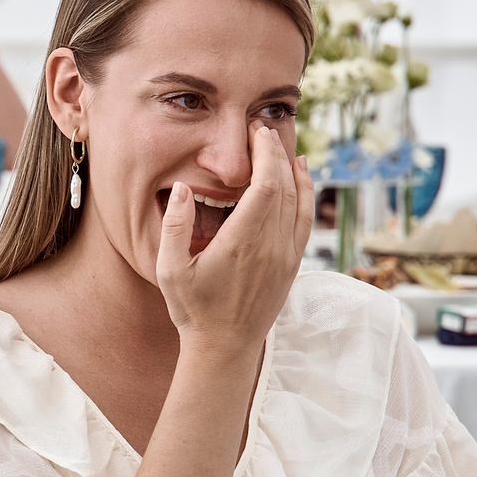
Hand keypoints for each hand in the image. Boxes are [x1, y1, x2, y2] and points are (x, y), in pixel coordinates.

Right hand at [155, 123, 312, 362]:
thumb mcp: (169, 270)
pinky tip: (300, 177)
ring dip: (293, 169)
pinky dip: (306, 193)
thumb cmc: (193, 310)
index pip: (265, 185)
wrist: (225, 347)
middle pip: (285, 186)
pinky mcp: (292, 264)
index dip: (265, 153)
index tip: (255, 132)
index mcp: (243, 242)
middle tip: (261, 129)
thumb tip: (182, 188)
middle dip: (276, 153)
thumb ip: (174, 227)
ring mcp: (286, 255)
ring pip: (300, 201)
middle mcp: (271, 246)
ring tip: (281, 145)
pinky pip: (305, 219)